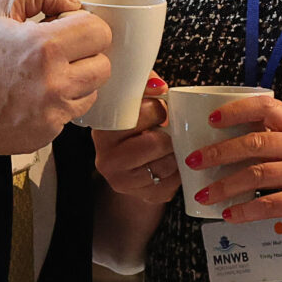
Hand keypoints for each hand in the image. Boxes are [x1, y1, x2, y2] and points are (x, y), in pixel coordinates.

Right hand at [0, 0, 111, 156]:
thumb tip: (71, 2)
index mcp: (44, 47)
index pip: (99, 32)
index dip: (84, 25)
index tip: (67, 28)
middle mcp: (53, 84)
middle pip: (103, 65)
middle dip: (85, 53)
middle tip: (59, 51)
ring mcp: (51, 114)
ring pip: (92, 91)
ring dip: (77, 80)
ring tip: (45, 74)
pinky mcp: (46, 135)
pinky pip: (71, 114)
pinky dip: (60, 104)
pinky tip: (34, 95)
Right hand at [93, 76, 177, 203]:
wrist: (129, 164)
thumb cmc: (135, 126)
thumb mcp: (134, 101)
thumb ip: (144, 86)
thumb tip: (158, 84)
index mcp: (103, 131)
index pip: (139, 116)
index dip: (157, 109)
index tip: (160, 106)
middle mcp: (106, 160)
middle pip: (156, 143)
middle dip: (169, 134)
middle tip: (167, 129)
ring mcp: (123, 183)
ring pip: (168, 164)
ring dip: (176, 153)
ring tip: (170, 146)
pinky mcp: (143, 196)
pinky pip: (173, 183)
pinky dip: (179, 172)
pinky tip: (171, 163)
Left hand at [186, 93, 281, 249]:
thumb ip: (277, 143)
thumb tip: (228, 141)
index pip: (268, 106)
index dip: (237, 110)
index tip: (212, 119)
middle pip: (255, 142)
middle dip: (218, 152)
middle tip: (193, 161)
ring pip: (257, 174)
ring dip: (225, 185)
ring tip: (203, 194)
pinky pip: (269, 204)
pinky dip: (245, 210)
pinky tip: (229, 214)